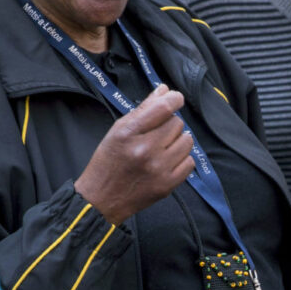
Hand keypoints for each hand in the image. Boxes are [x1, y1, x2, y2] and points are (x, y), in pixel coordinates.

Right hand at [73, 85, 193, 225]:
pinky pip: (189, 162)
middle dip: (169, 125)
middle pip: (177, 123)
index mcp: (129, 133)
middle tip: (156, 134)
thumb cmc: (107, 162)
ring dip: (177, 141)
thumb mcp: (117, 131)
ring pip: (187, 141)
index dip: (174, 99)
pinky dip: (181, 159)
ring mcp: (158, 169)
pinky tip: (167, 162)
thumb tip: (164, 90)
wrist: (101, 199)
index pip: (163, 108)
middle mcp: (145, 150)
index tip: (176, 99)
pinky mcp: (167, 185)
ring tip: (162, 148)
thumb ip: (142, 110)